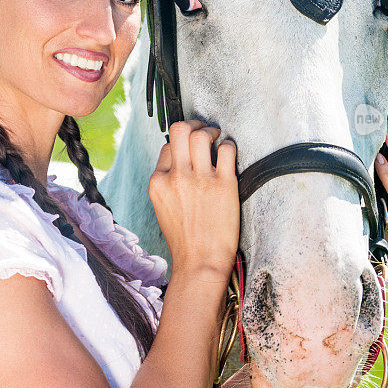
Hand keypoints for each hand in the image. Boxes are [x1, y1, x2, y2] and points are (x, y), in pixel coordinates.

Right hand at [148, 120, 238, 282]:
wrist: (201, 264)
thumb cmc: (185, 240)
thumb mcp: (163, 208)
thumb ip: (168, 183)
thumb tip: (179, 160)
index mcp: (158, 183)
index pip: (167, 146)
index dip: (179, 143)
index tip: (190, 148)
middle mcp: (177, 177)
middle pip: (180, 130)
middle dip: (194, 124)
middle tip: (203, 131)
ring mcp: (200, 179)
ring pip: (202, 134)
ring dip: (212, 132)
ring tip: (217, 139)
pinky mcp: (224, 184)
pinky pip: (227, 149)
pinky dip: (229, 146)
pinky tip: (229, 154)